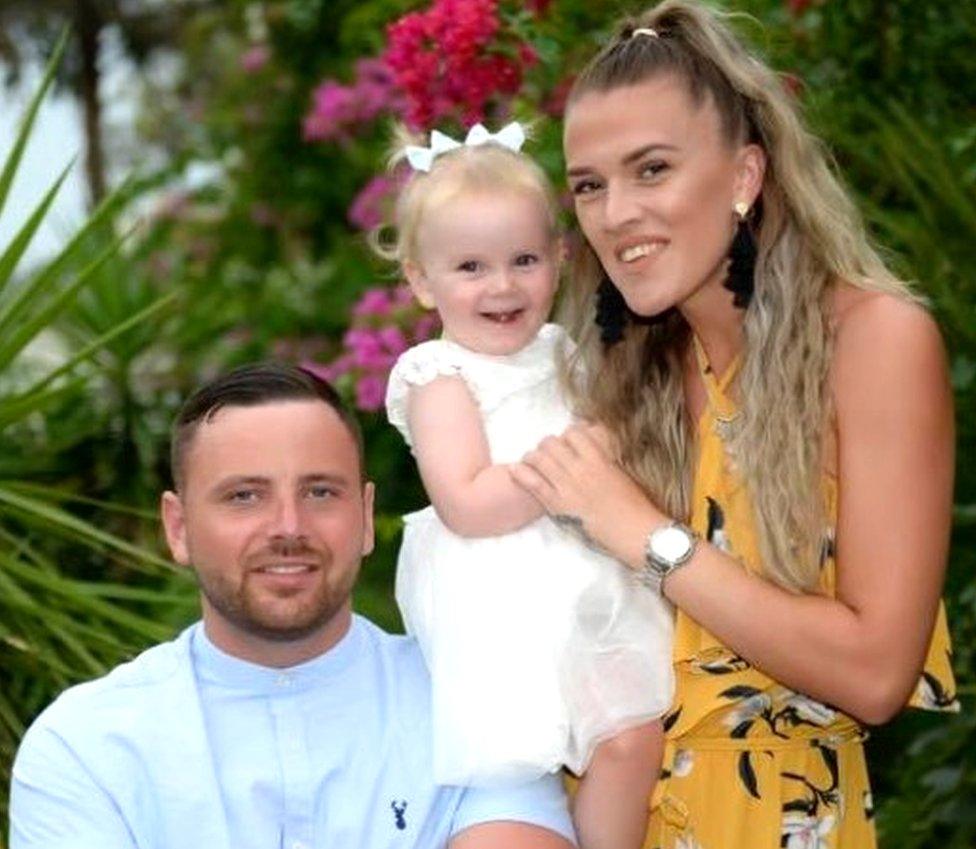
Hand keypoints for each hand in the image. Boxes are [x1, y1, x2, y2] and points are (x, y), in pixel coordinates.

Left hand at [510, 423, 666, 566]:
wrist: (636, 532)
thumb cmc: (636, 504)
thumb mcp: (622, 472)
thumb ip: (605, 456)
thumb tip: (594, 441)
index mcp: (599, 458)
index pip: (573, 433)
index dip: (567, 436)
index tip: (567, 443)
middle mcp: (581, 469)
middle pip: (552, 443)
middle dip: (548, 445)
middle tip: (548, 453)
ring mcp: (567, 487)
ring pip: (539, 459)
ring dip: (533, 457)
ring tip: (533, 461)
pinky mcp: (558, 505)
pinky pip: (533, 484)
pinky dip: (521, 473)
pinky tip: (515, 470)